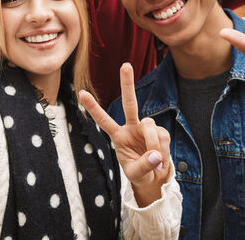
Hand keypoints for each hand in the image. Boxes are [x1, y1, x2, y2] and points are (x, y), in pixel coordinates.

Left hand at [79, 63, 171, 206]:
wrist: (156, 178)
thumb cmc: (140, 174)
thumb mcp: (137, 174)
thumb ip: (144, 165)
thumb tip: (155, 155)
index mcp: (118, 136)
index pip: (104, 120)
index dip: (93, 108)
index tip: (81, 93)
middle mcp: (132, 127)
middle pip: (129, 102)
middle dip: (127, 84)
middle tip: (125, 65)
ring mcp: (146, 128)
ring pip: (149, 126)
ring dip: (153, 143)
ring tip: (155, 160)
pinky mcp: (161, 132)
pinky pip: (162, 137)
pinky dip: (163, 150)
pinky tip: (161, 159)